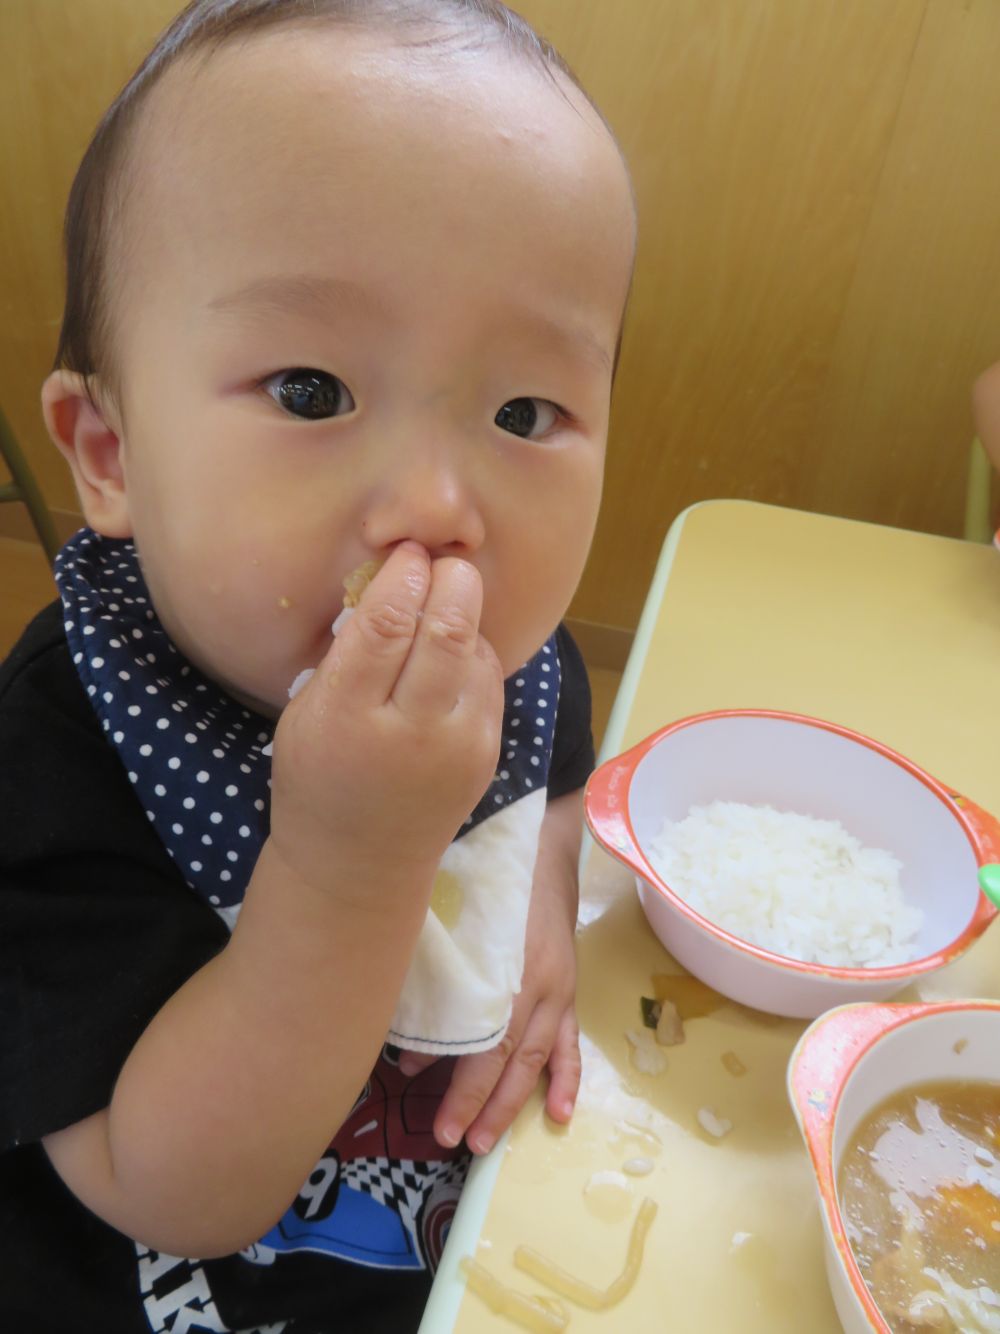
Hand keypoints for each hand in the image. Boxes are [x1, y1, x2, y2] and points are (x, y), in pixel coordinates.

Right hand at [267, 542, 503, 896]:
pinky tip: (453, 653)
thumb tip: (386, 588)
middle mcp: (410, 731)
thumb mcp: (306, 716)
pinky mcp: (487, 755)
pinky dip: (475, 656)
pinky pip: (489, 684)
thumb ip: (343, 658)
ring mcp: (458, 746)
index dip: (402, 577)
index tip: (407, 553)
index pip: (386, 627)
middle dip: (452, 583)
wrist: (360, 865)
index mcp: (348, 717)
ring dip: (466, 618)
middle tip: (443, 562)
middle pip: (447, 633)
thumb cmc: (317, 780)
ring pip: (478, 654)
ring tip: (444, 605)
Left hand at [400, 793, 583, 1152]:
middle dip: (483, 1106)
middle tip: (456, 1143)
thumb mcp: (451, 923)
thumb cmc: (484, 882)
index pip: (487, 1047)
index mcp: (506, 971)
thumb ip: (433, 980)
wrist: (542, 850)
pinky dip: (565, 1078)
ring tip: (489, 1142)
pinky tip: (559, 1113)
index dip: (464, 1090)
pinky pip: (570, 1041)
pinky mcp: (568, 988)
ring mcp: (559, 990)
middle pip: (511, 1060)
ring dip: (515, 1103)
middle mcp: (538, 987)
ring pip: (538, 1059)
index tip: (439, 1127)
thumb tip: (409, 1050)